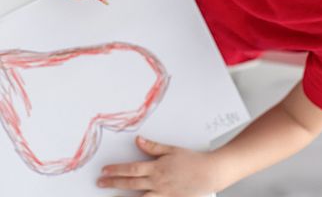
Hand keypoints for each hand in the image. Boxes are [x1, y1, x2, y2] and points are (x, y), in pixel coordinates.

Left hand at [97, 136, 225, 195]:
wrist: (209, 173)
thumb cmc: (192, 160)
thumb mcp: (172, 150)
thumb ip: (153, 147)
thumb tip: (138, 141)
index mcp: (157, 168)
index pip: (132, 169)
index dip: (116, 170)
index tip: (105, 170)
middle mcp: (157, 182)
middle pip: (131, 184)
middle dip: (113, 183)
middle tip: (100, 182)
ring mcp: (162, 194)